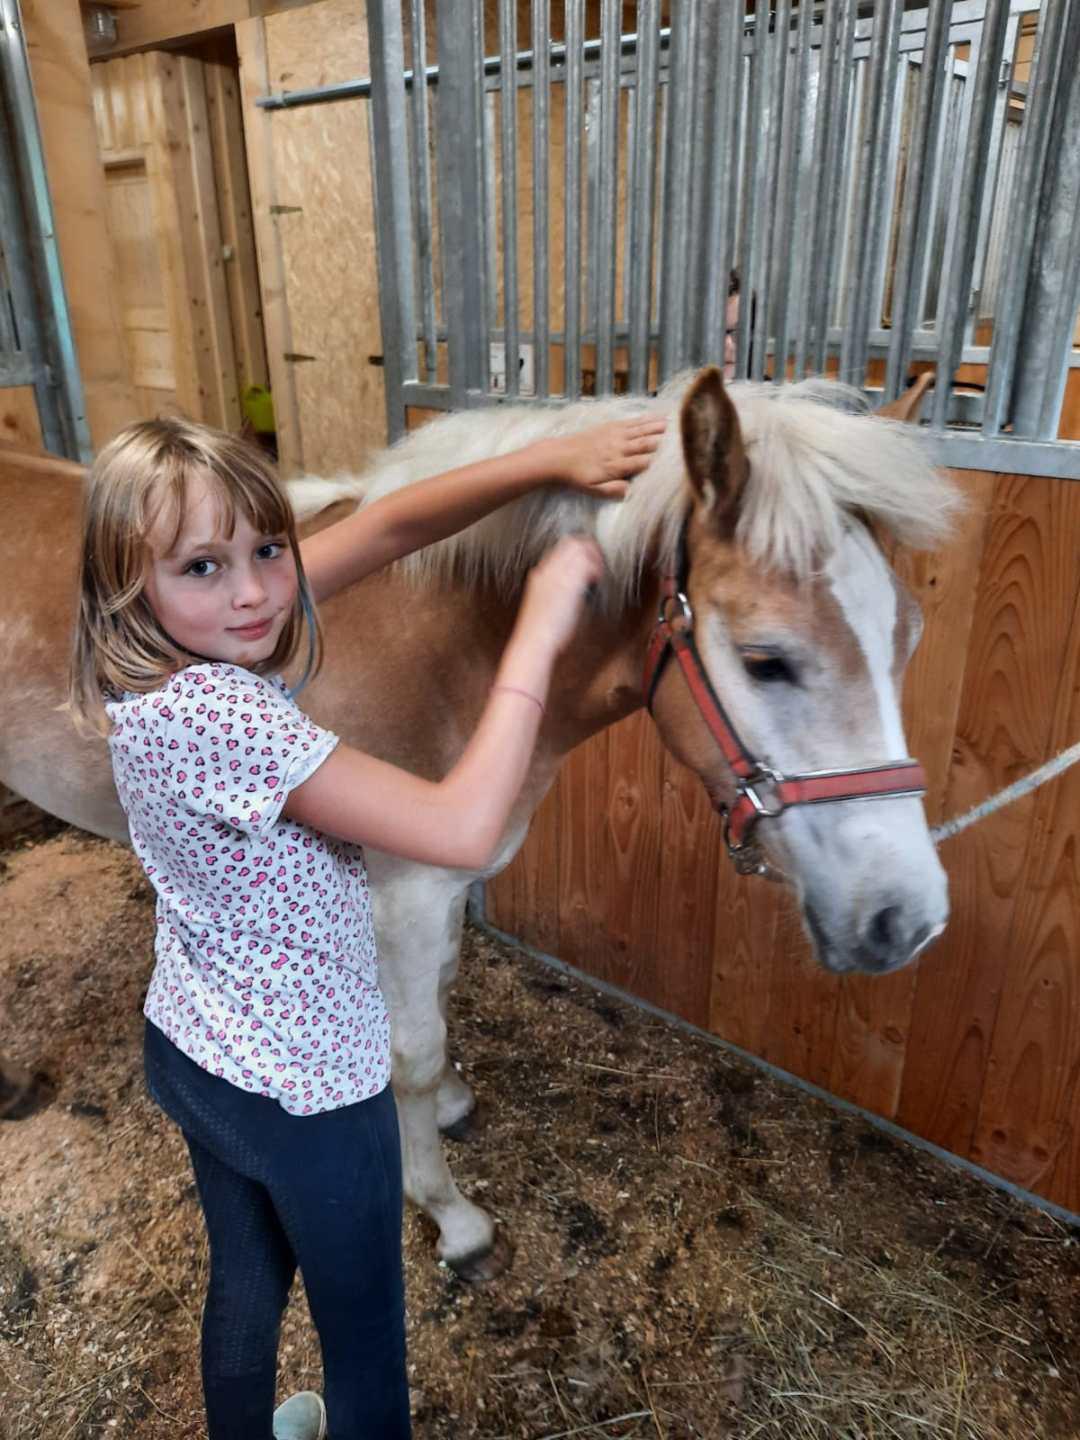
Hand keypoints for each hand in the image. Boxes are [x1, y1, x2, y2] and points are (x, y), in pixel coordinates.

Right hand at [517, 535, 604, 655]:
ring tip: (598, 572)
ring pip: (580, 548)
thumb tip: (573, 591)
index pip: (560, 549)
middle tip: (598, 562)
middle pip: (571, 542)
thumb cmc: (539, 632)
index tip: (587, 562)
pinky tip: (597, 580)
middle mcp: (548, 570)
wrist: (533, 641)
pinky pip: (587, 564)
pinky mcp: (569, 584)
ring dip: (594, 557)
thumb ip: (556, 592)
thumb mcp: (544, 605)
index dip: (578, 551)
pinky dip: (596, 569)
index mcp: (540, 574)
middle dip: (589, 548)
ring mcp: (558, 575)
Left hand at [548, 416, 666, 497]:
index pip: (642, 463)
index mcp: (616, 466)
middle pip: (645, 444)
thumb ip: (613, 490)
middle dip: (664, 440)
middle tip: (684, 437)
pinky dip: (646, 419)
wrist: (559, 457)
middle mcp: (618, 448)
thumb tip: (632, 491)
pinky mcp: (611, 427)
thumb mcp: (594, 490)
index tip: (676, 460)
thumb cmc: (578, 477)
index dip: (659, 460)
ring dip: (659, 427)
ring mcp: (615, 436)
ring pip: (641, 430)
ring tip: (676, 424)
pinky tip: (657, 417)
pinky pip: (632, 422)